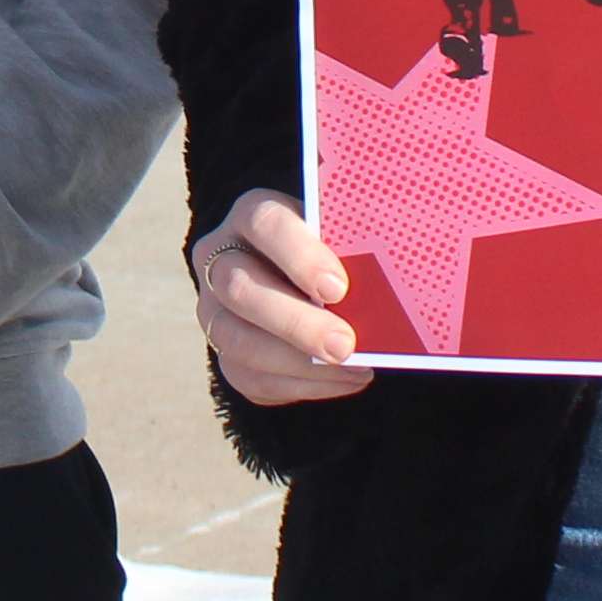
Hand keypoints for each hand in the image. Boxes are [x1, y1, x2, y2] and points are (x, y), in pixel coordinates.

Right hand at [192, 192, 374, 405]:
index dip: (299, 256)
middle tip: (345, 344)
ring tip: (351, 367)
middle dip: (296, 322)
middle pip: (240, 288)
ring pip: (236, 339)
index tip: (338, 288)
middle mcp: (221, 259)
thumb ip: (355, 252)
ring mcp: (214, 309)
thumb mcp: (343, 239)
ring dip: (296, 361)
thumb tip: (386, 283)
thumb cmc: (336, 253)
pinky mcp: (224, 353)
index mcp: (252, 216)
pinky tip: (345, 379)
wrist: (309, 282)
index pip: (264, 223)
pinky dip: (302, 384)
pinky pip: (250, 377)